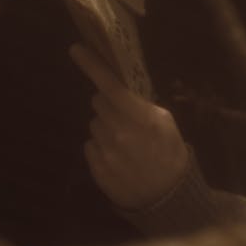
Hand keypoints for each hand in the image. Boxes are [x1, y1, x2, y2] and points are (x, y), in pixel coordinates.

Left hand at [69, 43, 188, 209]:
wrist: (167, 196)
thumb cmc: (169, 151)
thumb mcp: (165, 121)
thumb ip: (141, 104)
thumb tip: (118, 90)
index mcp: (139, 117)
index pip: (110, 85)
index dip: (91, 65)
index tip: (76, 49)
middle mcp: (119, 132)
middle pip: (98, 102)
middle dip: (108, 104)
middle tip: (124, 117)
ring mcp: (106, 152)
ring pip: (94, 124)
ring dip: (105, 127)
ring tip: (124, 141)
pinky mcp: (97, 169)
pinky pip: (89, 145)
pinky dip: (100, 146)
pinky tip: (117, 156)